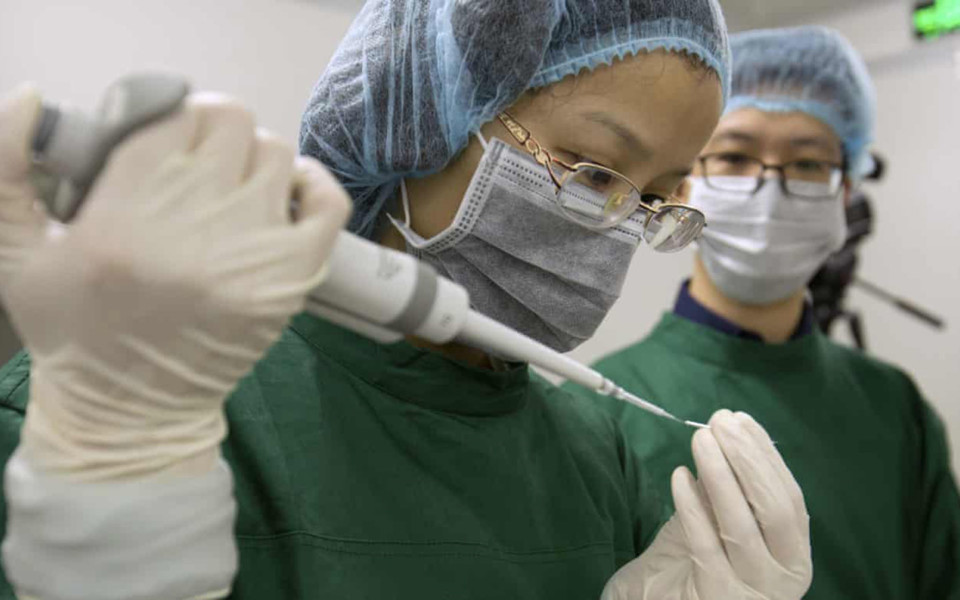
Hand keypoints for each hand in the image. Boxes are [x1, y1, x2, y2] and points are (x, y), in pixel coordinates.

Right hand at [0, 84, 350, 480]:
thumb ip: (6, 165)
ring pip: (276, 152)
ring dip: (252, 161)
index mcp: (124, 213)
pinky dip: (312, 185)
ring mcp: (255, 252)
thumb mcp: (13, 250)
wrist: (132, 413)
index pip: (171, 113)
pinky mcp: (293, 278)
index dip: (165, 119)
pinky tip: (284, 195)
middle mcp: (197, 225)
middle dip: (207, 135)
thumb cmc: (71, 330)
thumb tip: (30, 96)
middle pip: (230, 123)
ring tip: (229, 190)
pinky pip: (327, 201)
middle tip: (192, 166)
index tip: (157, 144)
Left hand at [602, 410, 811, 598]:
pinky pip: (704, 544)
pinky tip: (679, 476)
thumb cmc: (696, 564)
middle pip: (774, 510)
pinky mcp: (716, 596)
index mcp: (794, 556)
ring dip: (720, 475)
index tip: (742, 421)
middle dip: (747, 460)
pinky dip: (692, 506)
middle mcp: (782, 578)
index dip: (766, 457)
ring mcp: (751, 591)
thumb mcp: (720, 523)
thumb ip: (730, 489)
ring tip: (700, 440)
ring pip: (741, 525)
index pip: (789, 499)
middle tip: (720, 423)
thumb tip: (729, 433)